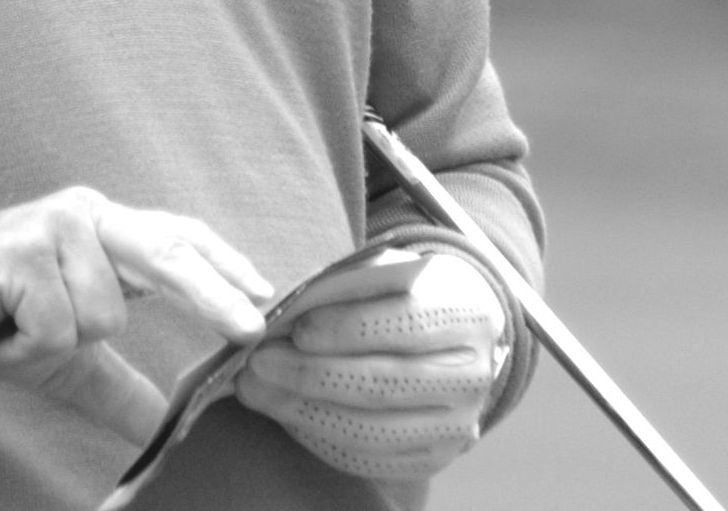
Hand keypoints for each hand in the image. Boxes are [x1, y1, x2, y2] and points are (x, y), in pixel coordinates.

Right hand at [0, 188, 271, 443]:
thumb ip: (116, 384)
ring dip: (55, 343)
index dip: (221, 264)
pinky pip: (60, 329)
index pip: (175, 238)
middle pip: (167, 254)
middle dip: (213, 295)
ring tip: (15, 326)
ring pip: (103, 317)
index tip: (266, 295)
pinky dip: (27, 346)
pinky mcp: (24, 250)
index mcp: (99, 229)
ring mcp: (54, 226)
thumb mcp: (62, 358)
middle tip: (254, 329)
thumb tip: (167, 426)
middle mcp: (84, 214)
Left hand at [234, 250, 507, 480]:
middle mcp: (471, 376)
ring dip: (303, 411)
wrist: (453, 336)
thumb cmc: (404, 291)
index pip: (406, 323)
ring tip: (256, 389)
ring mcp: (456, 425)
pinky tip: (284, 413)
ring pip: (371, 430)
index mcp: (467, 313)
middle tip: (257, 361)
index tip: (297, 328)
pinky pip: (368, 459)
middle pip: (383, 383)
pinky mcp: (431, 457)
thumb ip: (345, 282)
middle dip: (310, 374)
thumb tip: (287, 305)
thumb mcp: (385, 268)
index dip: (349, 328)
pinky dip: (318, 438)